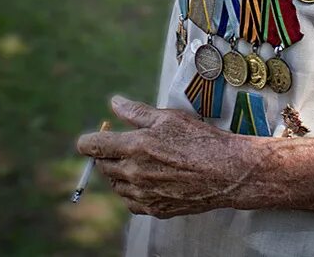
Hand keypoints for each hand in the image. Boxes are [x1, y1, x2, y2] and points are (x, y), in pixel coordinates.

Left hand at [77, 96, 249, 217]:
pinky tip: (147, 179)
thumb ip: (136, 112)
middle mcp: (134, 173)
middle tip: (122, 144)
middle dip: (106, 154)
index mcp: (135, 146)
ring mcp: (143, 195)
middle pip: (103, 166)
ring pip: (116, 185)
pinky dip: (132, 190)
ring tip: (139, 160)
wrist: (226, 171)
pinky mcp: (155, 210)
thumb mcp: (168, 117)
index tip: (89, 139)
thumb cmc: (199, 139)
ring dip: (119, 172)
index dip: (88, 141)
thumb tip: (114, 103)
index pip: (94, 146)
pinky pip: (131, 202)